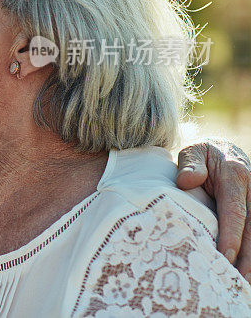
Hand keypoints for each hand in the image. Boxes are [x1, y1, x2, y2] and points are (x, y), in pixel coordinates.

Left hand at [176, 139, 250, 278]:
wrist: (221, 149)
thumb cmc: (203, 155)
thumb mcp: (193, 151)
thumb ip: (190, 165)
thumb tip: (187, 181)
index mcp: (236, 177)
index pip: (235, 212)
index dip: (231, 236)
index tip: (224, 256)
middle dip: (246, 257)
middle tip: (236, 280)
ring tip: (243, 283)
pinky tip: (246, 271)